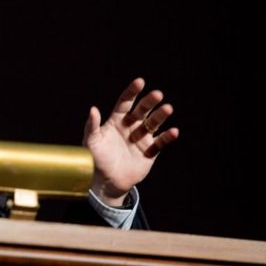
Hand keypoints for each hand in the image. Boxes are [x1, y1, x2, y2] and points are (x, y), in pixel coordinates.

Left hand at [83, 78, 178, 205]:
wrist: (105, 183)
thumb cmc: (94, 160)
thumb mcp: (91, 142)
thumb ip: (92, 126)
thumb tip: (93, 109)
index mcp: (116, 121)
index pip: (125, 103)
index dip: (132, 92)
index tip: (140, 81)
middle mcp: (130, 127)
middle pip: (141, 111)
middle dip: (149, 102)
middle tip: (157, 94)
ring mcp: (141, 139)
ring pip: (153, 124)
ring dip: (160, 116)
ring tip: (168, 108)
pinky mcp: (149, 152)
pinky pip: (160, 143)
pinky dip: (167, 137)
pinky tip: (174, 131)